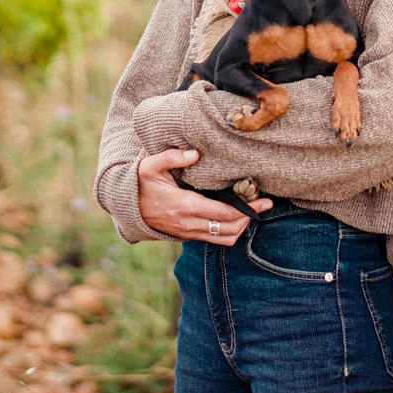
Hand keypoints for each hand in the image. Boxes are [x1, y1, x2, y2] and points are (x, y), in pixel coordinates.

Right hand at [136, 148, 271, 244]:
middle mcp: (189, 224)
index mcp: (185, 206)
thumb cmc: (140, 183)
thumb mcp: (150, 165)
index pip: (224, 214)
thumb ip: (172, 157)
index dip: (247, 209)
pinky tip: (237, 216)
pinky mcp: (187, 236)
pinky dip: (229, 231)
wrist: (126, 207)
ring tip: (253, 211)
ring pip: (224, 239)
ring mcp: (188, 233)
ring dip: (242, 227)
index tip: (264, 200)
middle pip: (230, 229)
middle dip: (250, 217)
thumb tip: (195, 153)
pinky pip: (214, 239)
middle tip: (265, 204)